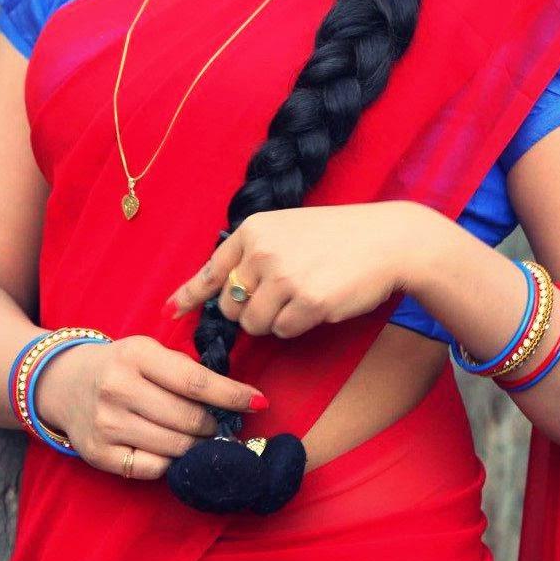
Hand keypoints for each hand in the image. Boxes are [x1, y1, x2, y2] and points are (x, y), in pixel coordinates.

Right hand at [34, 335, 267, 480]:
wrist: (62, 383)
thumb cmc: (119, 365)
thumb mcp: (147, 351)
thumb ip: (184, 370)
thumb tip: (235, 398)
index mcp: (136, 355)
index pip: (195, 381)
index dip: (232, 395)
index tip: (259, 402)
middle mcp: (118, 388)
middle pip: (188, 419)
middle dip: (215, 426)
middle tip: (223, 426)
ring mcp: (107, 424)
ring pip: (174, 447)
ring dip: (198, 446)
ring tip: (203, 439)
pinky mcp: (99, 454)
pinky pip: (152, 468)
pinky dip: (171, 462)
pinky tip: (174, 451)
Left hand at [162, 203, 417, 339]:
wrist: (387, 239)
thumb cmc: (339, 236)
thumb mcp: (288, 229)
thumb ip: (253, 253)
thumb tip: (217, 291)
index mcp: (254, 229)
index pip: (211, 270)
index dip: (190, 295)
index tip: (171, 312)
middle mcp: (262, 251)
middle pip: (230, 306)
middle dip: (249, 311)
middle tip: (282, 296)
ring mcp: (284, 276)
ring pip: (255, 323)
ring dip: (275, 320)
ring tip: (303, 295)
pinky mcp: (307, 301)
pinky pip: (284, 331)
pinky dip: (298, 325)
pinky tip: (319, 302)